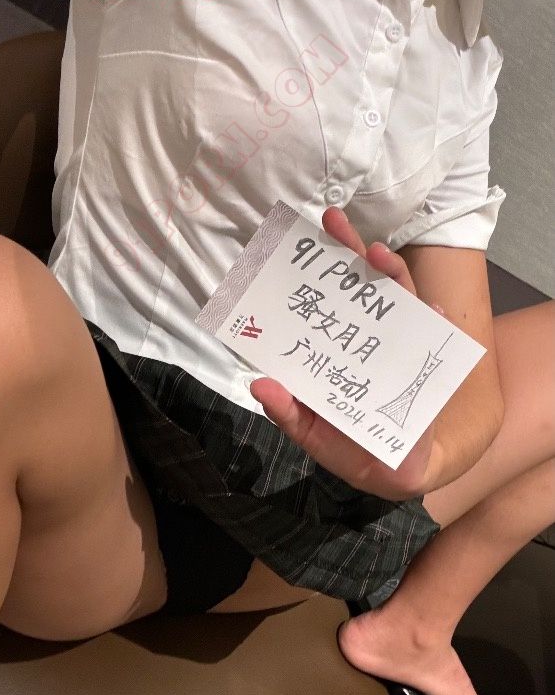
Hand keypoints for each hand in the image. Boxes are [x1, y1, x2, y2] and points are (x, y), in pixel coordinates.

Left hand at [250, 208, 442, 499]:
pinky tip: (430, 309)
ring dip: (389, 274)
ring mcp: (400, 347)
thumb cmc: (349, 449)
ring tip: (376, 254)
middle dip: (348, 251)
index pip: (326, 301)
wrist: (396, 472)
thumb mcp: (310, 433)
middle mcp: (368, 338)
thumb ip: (287, 412)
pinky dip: (433, 321)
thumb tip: (259, 384)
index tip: (298, 243)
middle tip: (333, 221)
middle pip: (360, 286)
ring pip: (398, 300)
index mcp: (336, 348)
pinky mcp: (429, 365)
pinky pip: (435, 339)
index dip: (315, 272)